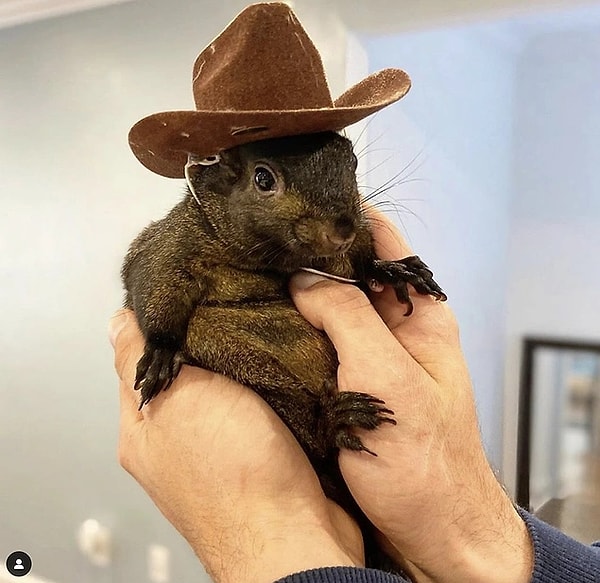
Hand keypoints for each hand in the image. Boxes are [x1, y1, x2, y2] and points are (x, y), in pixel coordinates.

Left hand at [110, 311, 362, 582]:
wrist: (293, 535)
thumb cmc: (233, 476)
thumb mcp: (176, 399)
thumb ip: (142, 359)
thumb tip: (118, 322)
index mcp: (143, 429)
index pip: (138, 356)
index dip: (161, 319)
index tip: (188, 288)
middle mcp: (176, 441)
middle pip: (184, 370)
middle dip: (206, 338)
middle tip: (232, 305)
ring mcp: (219, 448)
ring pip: (225, 386)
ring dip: (241, 361)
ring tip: (261, 328)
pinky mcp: (258, 452)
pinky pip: (258, 404)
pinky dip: (267, 384)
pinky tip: (281, 365)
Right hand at [288, 212, 533, 582]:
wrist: (432, 530)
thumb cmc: (423, 462)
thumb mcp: (386, 377)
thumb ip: (347, 317)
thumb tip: (304, 277)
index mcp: (420, 313)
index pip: (383, 241)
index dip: (343, 215)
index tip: (299, 203)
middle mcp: (396, 327)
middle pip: (351, 270)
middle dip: (309, 254)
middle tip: (260, 241)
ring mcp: (372, 355)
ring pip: (331, 306)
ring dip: (298, 292)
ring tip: (253, 274)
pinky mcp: (351, 382)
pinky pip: (320, 341)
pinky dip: (295, 328)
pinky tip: (266, 323)